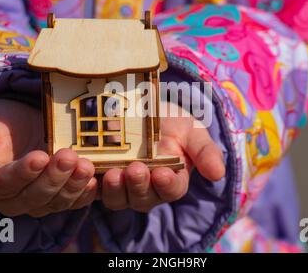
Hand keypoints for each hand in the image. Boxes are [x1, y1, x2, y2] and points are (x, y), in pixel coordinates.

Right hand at [0, 99, 97, 216]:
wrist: (22, 123)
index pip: (4, 184)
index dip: (22, 173)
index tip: (39, 157)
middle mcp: (12, 200)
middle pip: (33, 196)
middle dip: (53, 177)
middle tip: (68, 156)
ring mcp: (38, 201)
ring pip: (55, 202)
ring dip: (72, 185)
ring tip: (85, 165)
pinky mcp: (60, 197)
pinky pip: (73, 202)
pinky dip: (84, 194)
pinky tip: (93, 181)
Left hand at [101, 102, 224, 212]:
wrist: (143, 109)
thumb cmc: (173, 123)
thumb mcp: (192, 131)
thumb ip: (206, 152)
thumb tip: (218, 174)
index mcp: (172, 180)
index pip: (171, 189)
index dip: (167, 184)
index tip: (163, 173)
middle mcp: (147, 188)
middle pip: (143, 198)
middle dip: (139, 186)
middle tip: (136, 169)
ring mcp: (122, 184)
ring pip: (118, 198)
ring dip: (115, 189)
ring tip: (112, 172)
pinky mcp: (99, 175)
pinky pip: (94, 187)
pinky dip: (91, 184)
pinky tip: (89, 170)